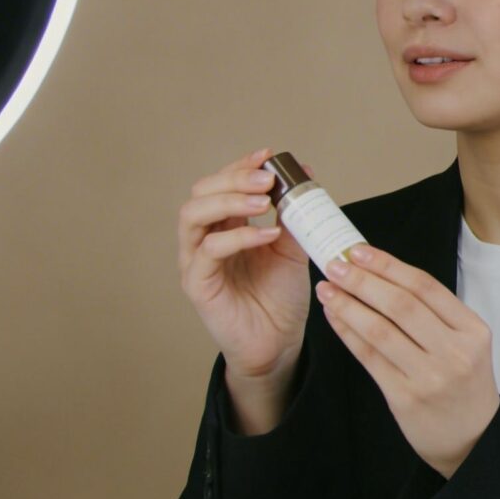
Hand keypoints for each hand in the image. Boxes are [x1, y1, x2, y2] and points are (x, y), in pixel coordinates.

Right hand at [177, 147, 310, 406]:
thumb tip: (306, 175)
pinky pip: (209, 252)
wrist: (279, 342)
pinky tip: (268, 234)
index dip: (241, 166)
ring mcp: (196, 261)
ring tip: (263, 201)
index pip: (221, 184)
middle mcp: (204, 239)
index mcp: (224, 225)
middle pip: (201, 193)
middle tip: (265, 180)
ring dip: (228, 201)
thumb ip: (294, 214)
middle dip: (232, 178)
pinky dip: (239, 237)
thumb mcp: (293, 247)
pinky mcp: (197, 285)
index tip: (268, 156)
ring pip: (193, 216)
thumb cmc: (280, 296)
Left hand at [316, 244, 499, 477]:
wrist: (472, 439)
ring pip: (381, 330)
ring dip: (349, 305)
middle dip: (363, 280)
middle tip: (335, 264)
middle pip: (401, 305)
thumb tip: (381, 274)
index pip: (426, 287)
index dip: (388, 265)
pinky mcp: (406, 398)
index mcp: (472, 330)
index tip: (359, 251)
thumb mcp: (466, 344)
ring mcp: (430, 377)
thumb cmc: (463, 384)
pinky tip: (335, 318)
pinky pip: (370, 358)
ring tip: (326, 289)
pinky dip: (349, 334)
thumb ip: (434, 314)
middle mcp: (454, 352)